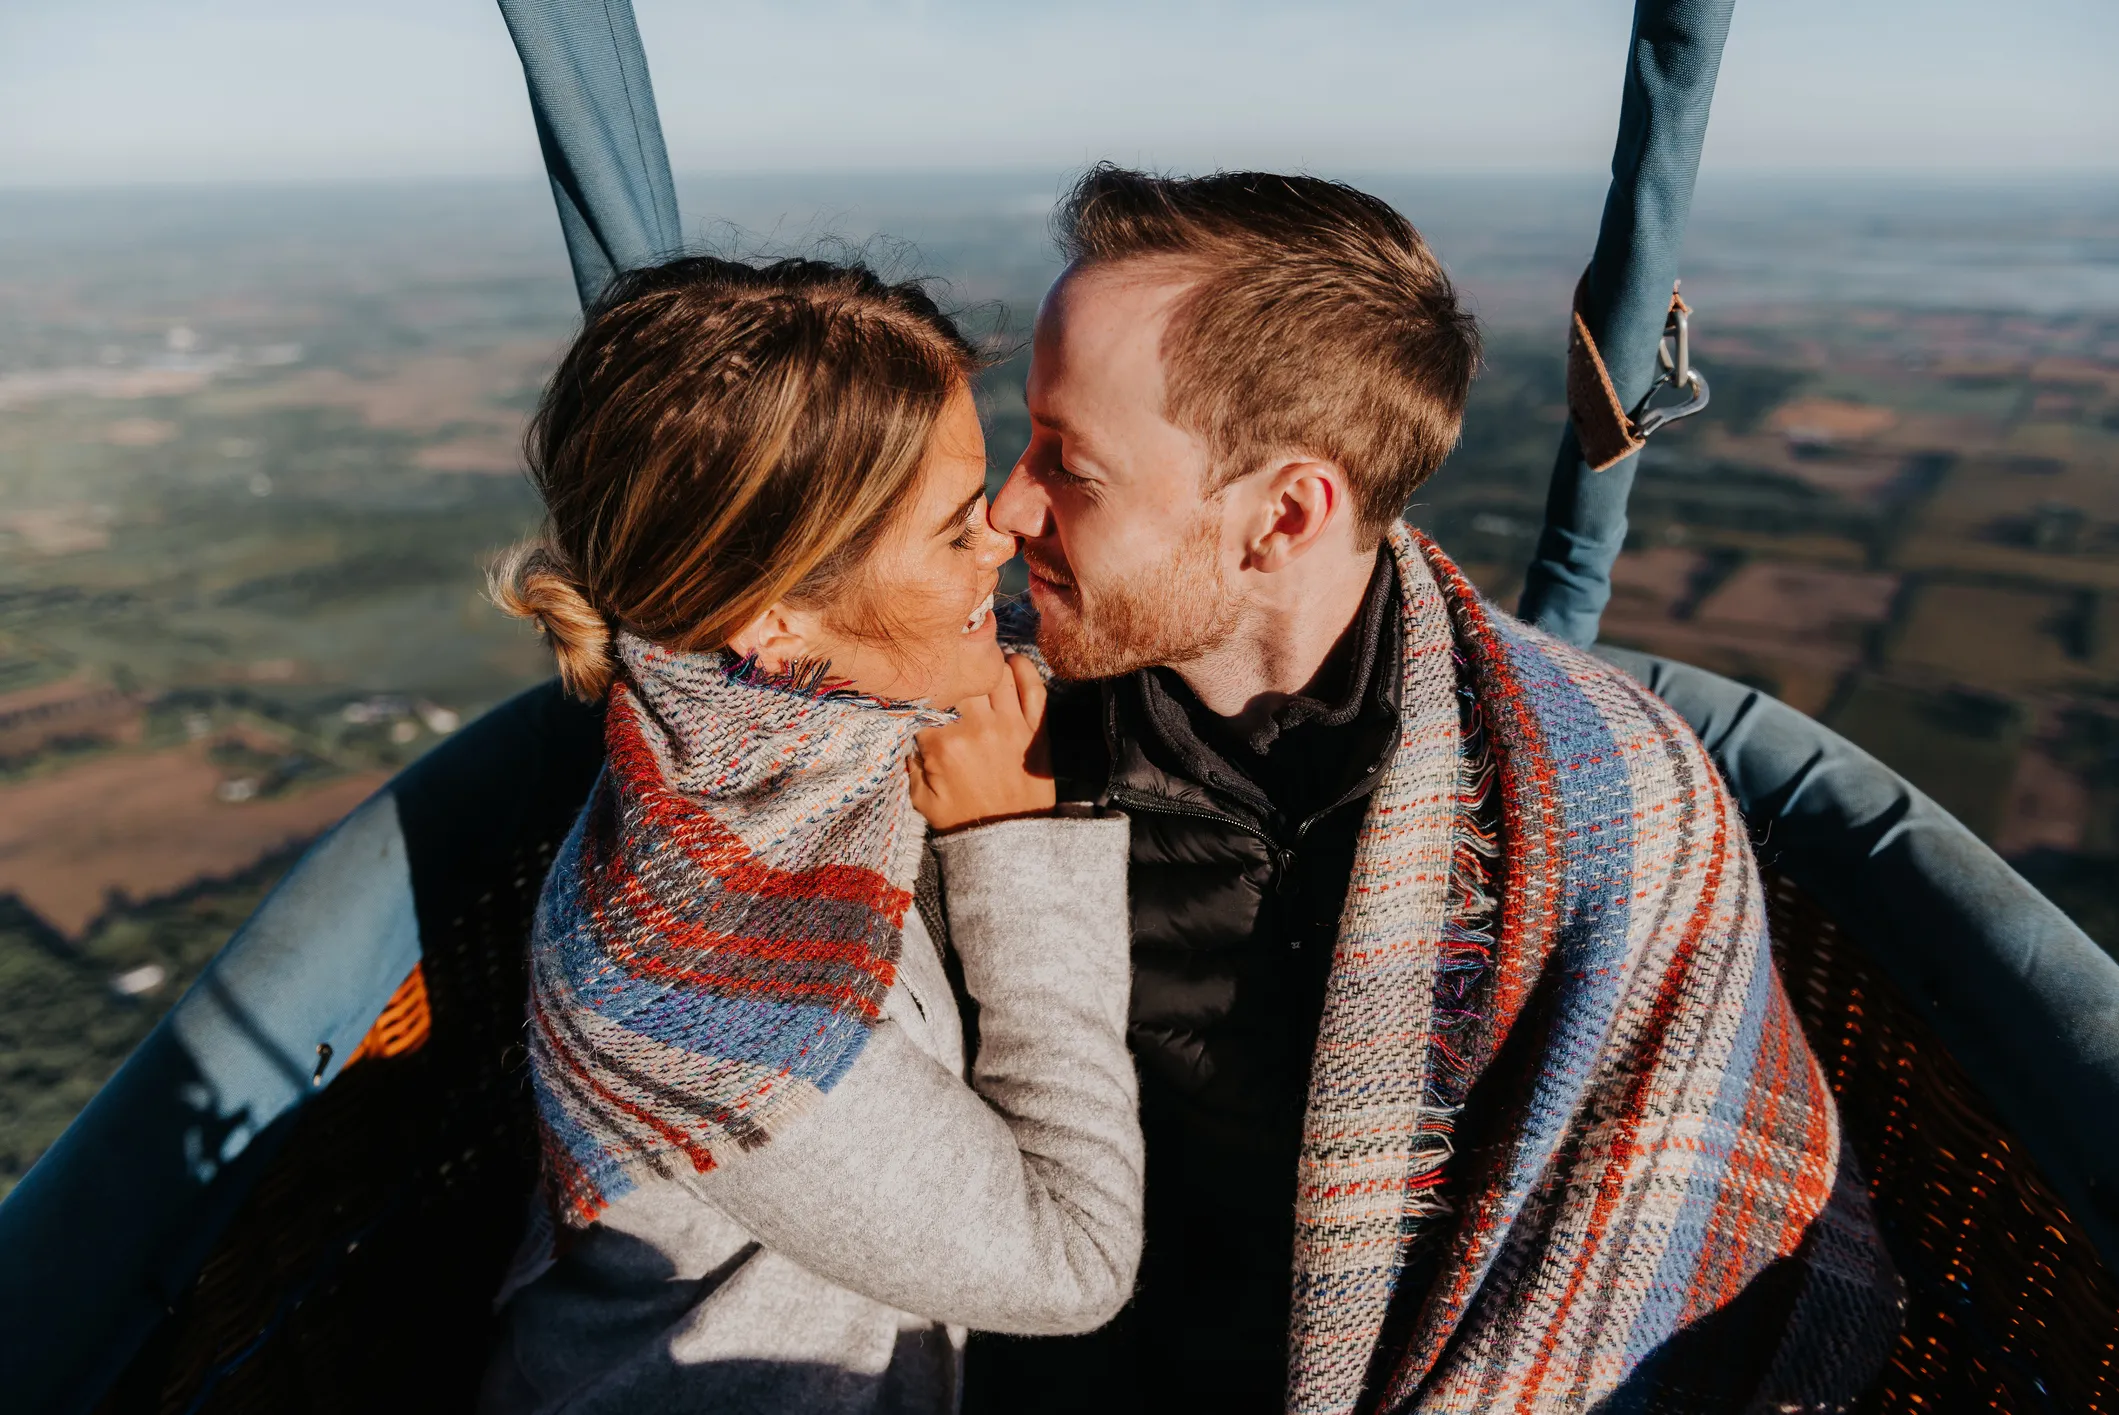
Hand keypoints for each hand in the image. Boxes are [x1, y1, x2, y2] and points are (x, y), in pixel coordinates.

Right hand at [909, 653, 1055, 832]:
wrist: (1011, 841)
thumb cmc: (964, 821)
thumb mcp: (923, 801)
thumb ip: (909, 767)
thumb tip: (908, 739)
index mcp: (945, 744)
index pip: (927, 702)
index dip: (922, 696)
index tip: (921, 696)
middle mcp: (978, 727)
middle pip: (961, 679)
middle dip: (952, 673)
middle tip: (950, 672)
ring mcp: (1010, 725)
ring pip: (997, 674)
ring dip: (986, 663)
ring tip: (978, 662)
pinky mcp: (1036, 729)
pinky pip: (1034, 687)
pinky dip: (1024, 668)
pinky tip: (1011, 661)